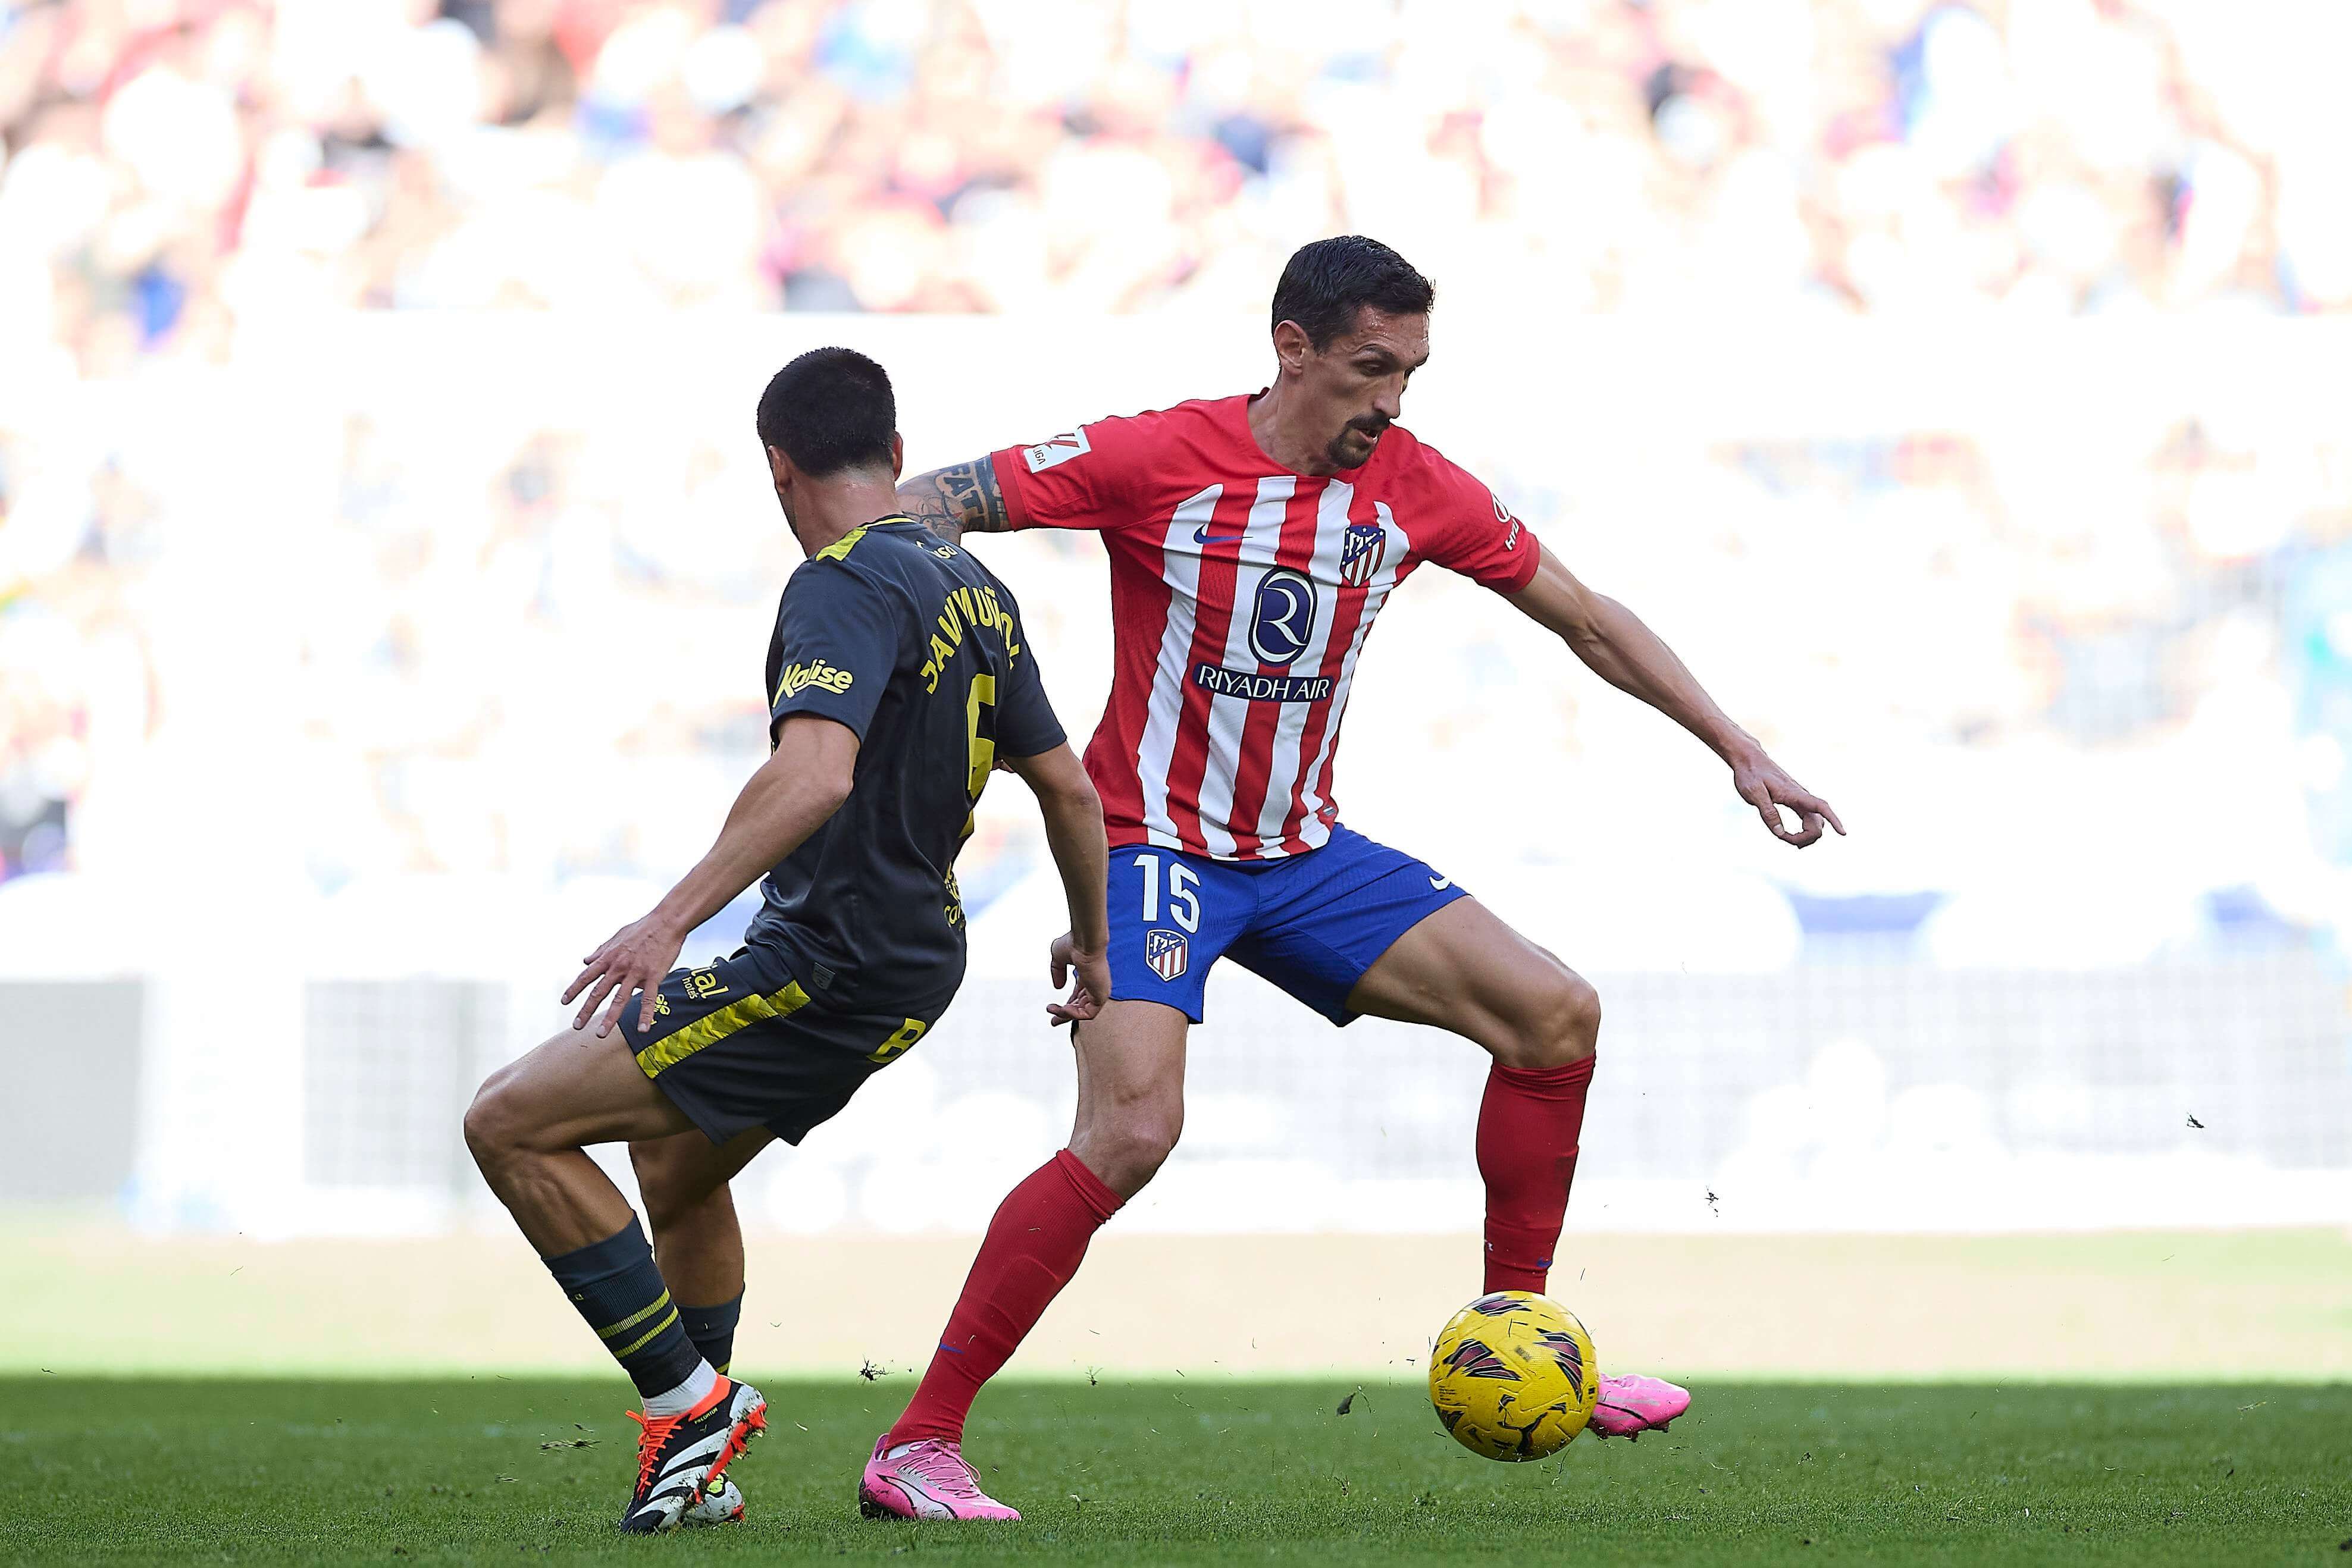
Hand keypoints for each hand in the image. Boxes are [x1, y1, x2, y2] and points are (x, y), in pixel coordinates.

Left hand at [562, 913, 686, 1036]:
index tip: (564, 1002)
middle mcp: (618, 966)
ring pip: (620, 999)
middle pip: (599, 992)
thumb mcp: (616, 937)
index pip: (586, 976)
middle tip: (577, 1026)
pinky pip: (649, 999)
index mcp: (608, 957)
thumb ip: (600, 951)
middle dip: (586, 1010)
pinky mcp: (654, 976)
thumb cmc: (642, 928)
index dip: (574, 989)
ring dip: (610, 1018)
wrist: (666, 922)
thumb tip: (585, 960)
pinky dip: (646, 1015)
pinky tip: (644, 1029)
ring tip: (601, 1033)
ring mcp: (636, 972)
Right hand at [1046, 931, 1112, 1026]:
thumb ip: (1057, 971)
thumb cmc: (1074, 944)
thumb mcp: (1059, 957)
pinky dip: (1074, 1015)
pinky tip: (1063, 1009)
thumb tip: (1058, 987)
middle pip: (1080, 1008)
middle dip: (1064, 1016)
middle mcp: (1094, 985)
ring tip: (1054, 1010)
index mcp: (1087, 976)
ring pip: (1083, 1013)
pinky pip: (1088, 1014)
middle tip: (1053, 1022)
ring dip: (1066, 1015)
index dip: (1065, 1005)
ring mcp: (1099, 991)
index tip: (1052, 1010)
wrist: (1084, 942)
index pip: (1078, 997)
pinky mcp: (1101, 996)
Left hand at [1731, 750, 1845, 847]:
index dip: (1834, 819)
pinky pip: (1807, 819)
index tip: (1843, 833)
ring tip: (1786, 839)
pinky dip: (1803, 831)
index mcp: (1794, 793)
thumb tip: (1780, 833)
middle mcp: (1802, 796)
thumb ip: (1767, 812)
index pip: (1821, 807)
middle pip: (1817, 824)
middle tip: (1781, 837)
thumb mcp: (1754, 793)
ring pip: (1814, 823)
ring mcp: (1800, 799)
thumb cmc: (1750, 774)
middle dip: (1805, 837)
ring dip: (1805, 836)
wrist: (1749, 759)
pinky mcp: (1795, 802)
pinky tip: (1791, 836)